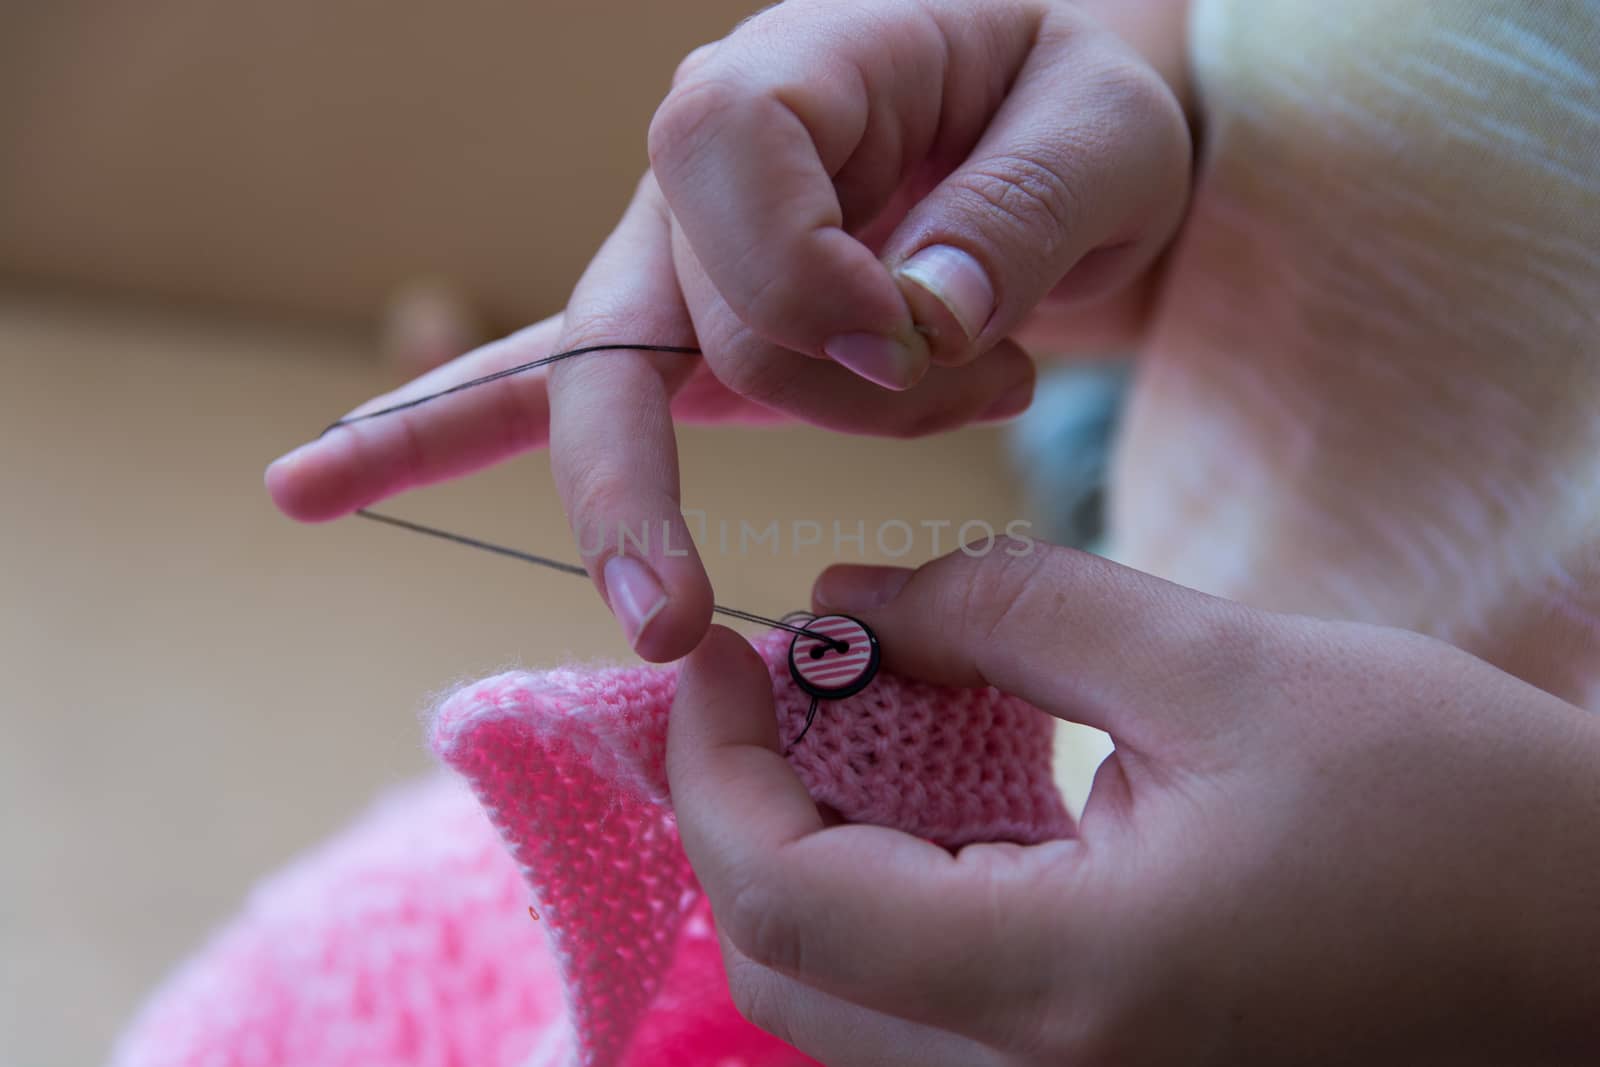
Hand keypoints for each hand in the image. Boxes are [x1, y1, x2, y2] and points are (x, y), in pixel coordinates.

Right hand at [265, 0, 1190, 661]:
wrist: (1050, 124)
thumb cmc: (1077, 103)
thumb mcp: (1101, 133)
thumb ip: (1015, 219)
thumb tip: (916, 325)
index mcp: (791, 65)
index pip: (731, 166)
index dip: (823, 286)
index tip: (951, 333)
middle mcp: (700, 161)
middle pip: (675, 313)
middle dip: (815, 398)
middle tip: (980, 393)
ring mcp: (672, 254)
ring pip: (602, 387)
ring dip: (687, 491)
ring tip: (750, 553)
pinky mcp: (677, 335)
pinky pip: (542, 390)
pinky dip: (437, 437)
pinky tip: (311, 486)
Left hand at [666, 544, 1599, 1064]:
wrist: (1599, 950)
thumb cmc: (1455, 811)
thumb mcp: (1223, 669)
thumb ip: (1010, 615)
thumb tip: (848, 599)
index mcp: (1067, 991)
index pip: (785, 900)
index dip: (717, 766)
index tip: (721, 651)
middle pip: (790, 969)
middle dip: (747, 808)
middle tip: (771, 677)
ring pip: (852, 1000)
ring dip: (817, 850)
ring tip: (859, 713)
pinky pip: (936, 1005)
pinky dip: (899, 894)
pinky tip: (942, 786)